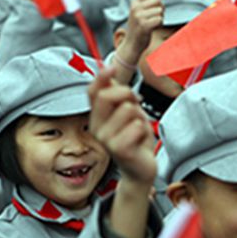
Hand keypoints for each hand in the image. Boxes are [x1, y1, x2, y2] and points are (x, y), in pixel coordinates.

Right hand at [88, 66, 156, 184]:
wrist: (141, 169)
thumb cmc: (135, 140)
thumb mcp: (127, 112)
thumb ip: (117, 94)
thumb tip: (107, 70)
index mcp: (97, 118)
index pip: (92, 92)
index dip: (101, 77)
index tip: (111, 68)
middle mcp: (97, 128)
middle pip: (108, 96)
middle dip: (128, 94)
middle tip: (136, 106)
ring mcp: (107, 140)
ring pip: (127, 109)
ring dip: (139, 116)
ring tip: (138, 129)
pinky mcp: (119, 149)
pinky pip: (136, 126)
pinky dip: (144, 130)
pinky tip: (140, 140)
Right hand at [120, 0, 165, 64]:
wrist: (132, 44)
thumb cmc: (139, 27)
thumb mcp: (139, 12)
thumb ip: (147, 3)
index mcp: (134, 3)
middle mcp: (135, 8)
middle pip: (157, 1)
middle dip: (161, 8)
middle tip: (157, 16)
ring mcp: (139, 17)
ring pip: (160, 11)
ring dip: (161, 17)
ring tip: (153, 24)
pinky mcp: (144, 26)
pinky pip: (160, 19)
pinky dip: (160, 24)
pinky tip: (154, 28)